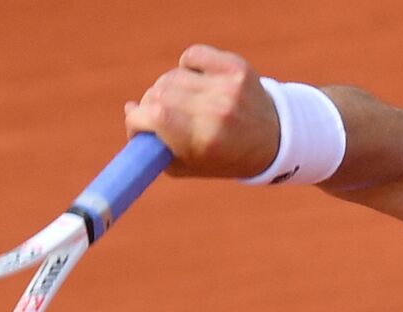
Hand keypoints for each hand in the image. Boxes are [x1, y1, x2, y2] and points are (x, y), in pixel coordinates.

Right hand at [123, 44, 278, 178]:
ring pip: (172, 76)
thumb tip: (129, 108)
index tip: (138, 125)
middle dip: (149, 106)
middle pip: (158, 93)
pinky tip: (197, 82)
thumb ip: (153, 147)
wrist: (273, 140)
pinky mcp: (235, 67)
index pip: (154, 115)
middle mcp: (218, 112)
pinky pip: (192, 55)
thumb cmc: (222, 158)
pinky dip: (187, 67)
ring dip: (168, 90)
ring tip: (183, 104)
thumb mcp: (186, 166)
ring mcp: (228, 87)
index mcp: (205, 141)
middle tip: (159, 118)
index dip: (137, 120)